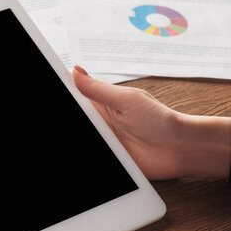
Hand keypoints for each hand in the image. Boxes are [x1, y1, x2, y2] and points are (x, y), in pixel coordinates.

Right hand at [73, 66, 230, 179]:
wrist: (178, 149)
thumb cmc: (160, 120)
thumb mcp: (127, 100)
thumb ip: (98, 89)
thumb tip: (75, 71)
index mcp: (99, 104)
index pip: (72, 95)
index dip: (60, 92)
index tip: (51, 88)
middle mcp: (96, 122)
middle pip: (72, 116)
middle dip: (66, 115)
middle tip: (71, 117)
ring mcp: (100, 141)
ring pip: (78, 138)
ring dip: (77, 138)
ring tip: (88, 136)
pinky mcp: (106, 159)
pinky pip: (89, 158)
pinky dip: (82, 158)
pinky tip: (93, 149)